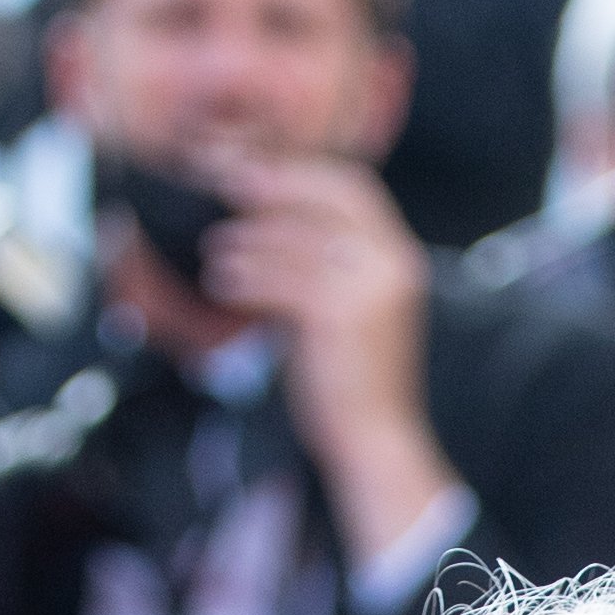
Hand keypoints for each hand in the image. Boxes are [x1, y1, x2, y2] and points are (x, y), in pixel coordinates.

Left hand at [202, 153, 449, 568]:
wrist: (374, 443)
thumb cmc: (351, 381)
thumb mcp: (346, 308)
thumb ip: (323, 261)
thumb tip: (265, 214)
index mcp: (400, 257)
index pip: (353, 187)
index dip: (300, 173)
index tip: (255, 171)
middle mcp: (394, 263)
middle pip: (327, 193)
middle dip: (273, 184)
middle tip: (224, 183)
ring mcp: (371, 287)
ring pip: (297, 237)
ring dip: (249, 238)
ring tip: (214, 249)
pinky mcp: (341, 315)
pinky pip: (282, 277)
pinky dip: (246, 276)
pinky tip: (221, 282)